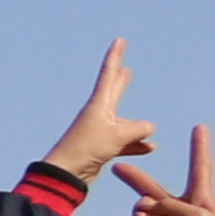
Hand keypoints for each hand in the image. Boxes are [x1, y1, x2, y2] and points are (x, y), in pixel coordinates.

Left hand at [44, 38, 151, 187]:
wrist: (64, 175)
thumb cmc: (86, 150)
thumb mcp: (117, 136)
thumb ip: (138, 128)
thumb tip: (150, 129)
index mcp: (97, 105)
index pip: (108, 74)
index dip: (115, 56)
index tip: (119, 40)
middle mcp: (97, 115)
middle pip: (113, 92)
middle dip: (119, 79)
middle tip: (123, 65)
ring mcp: (98, 132)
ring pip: (123, 124)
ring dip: (135, 125)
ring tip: (147, 126)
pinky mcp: (100, 149)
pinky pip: (124, 143)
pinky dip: (136, 145)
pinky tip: (149, 148)